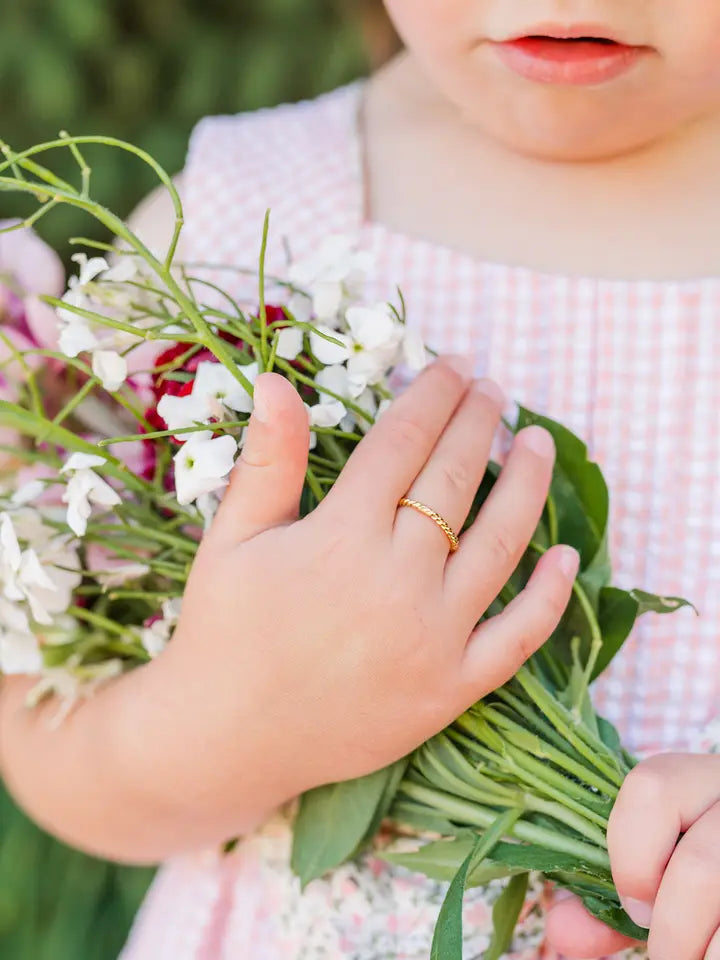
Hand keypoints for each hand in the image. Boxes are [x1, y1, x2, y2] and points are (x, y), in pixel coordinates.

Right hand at [112, 357, 577, 847]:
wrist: (227, 739)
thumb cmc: (223, 630)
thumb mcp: (232, 539)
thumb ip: (267, 460)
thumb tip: (279, 382)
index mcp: (342, 535)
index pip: (403, 442)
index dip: (432, 396)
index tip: (452, 365)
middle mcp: (398, 577)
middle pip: (455, 480)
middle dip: (479, 423)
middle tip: (493, 390)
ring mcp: (433, 636)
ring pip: (500, 543)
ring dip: (527, 486)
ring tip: (538, 442)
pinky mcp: (452, 688)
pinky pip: (518, 638)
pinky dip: (550, 597)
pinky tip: (566, 555)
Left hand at [546, 753, 719, 958]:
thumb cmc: (702, 873)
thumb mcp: (658, 871)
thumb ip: (607, 900)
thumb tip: (561, 934)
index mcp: (698, 778)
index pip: (652, 788)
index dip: (631, 857)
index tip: (634, 909)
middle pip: (699, 868)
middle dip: (672, 934)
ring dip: (705, 954)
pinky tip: (714, 957)